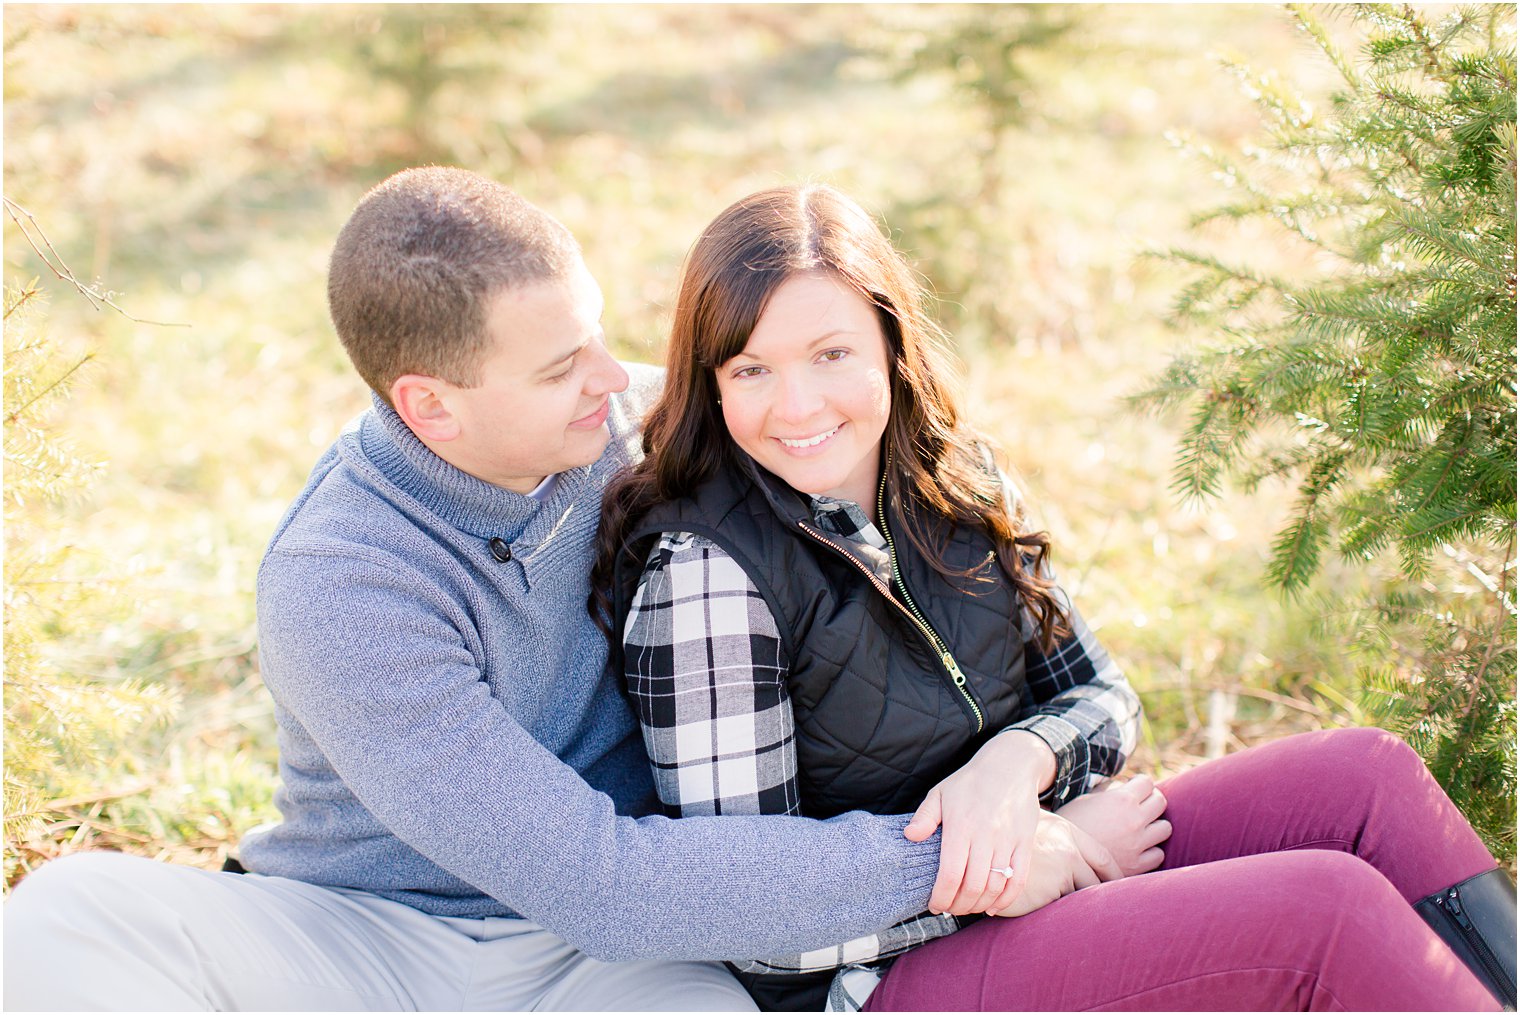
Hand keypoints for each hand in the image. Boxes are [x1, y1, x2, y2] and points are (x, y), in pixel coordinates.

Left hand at [904, 730, 1052, 916]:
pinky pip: (1019, 878)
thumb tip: (910, 836)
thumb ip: (924, 817)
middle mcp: (985, 835)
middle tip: (949, 909)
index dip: (941, 896)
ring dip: (979, 904)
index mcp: (960, 825)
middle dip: (958, 906)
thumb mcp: (940, 793)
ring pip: (995, 886)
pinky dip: (1007, 899)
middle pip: (972, 886)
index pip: (949, 873)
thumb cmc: (969, 782)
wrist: (1010, 764)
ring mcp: (1008, 840)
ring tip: (967, 907)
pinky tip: (993, 906)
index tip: (934, 905)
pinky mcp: (1025, 842)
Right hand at [987, 811, 1122, 917]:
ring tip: (1091, 924)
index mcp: (1067, 831)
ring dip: (1087, 910)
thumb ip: (1056, 841)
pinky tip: (1063, 921)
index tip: (1121, 890)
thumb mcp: (1033, 831)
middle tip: (1113, 913)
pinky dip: (1068, 916)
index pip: (1104, 858)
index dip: (1115, 876)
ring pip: (1087, 896)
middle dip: (1109, 899)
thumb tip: (1077, 859)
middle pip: (1101, 880)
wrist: (979, 852)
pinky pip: (1069, 908)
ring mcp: (1061, 868)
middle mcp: (1068, 847)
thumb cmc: (1003, 843)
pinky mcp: (1050, 889)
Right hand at [1056, 775, 1169, 876]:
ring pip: (1165, 828)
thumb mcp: (1085, 800)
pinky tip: (1137, 849)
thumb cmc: (1068, 824)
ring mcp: (1138, 843)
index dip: (1140, 784)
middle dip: (1151, 801)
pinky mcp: (1137, 865)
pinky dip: (1150, 851)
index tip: (1133, 789)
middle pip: (1161, 802)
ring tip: (1141, 828)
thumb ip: (1108, 792)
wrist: (1059, 856)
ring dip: (1155, 826)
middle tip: (1139, 807)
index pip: (1147, 783)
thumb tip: (1123, 786)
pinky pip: (1158, 854)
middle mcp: (1134, 820)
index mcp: (1121, 799)